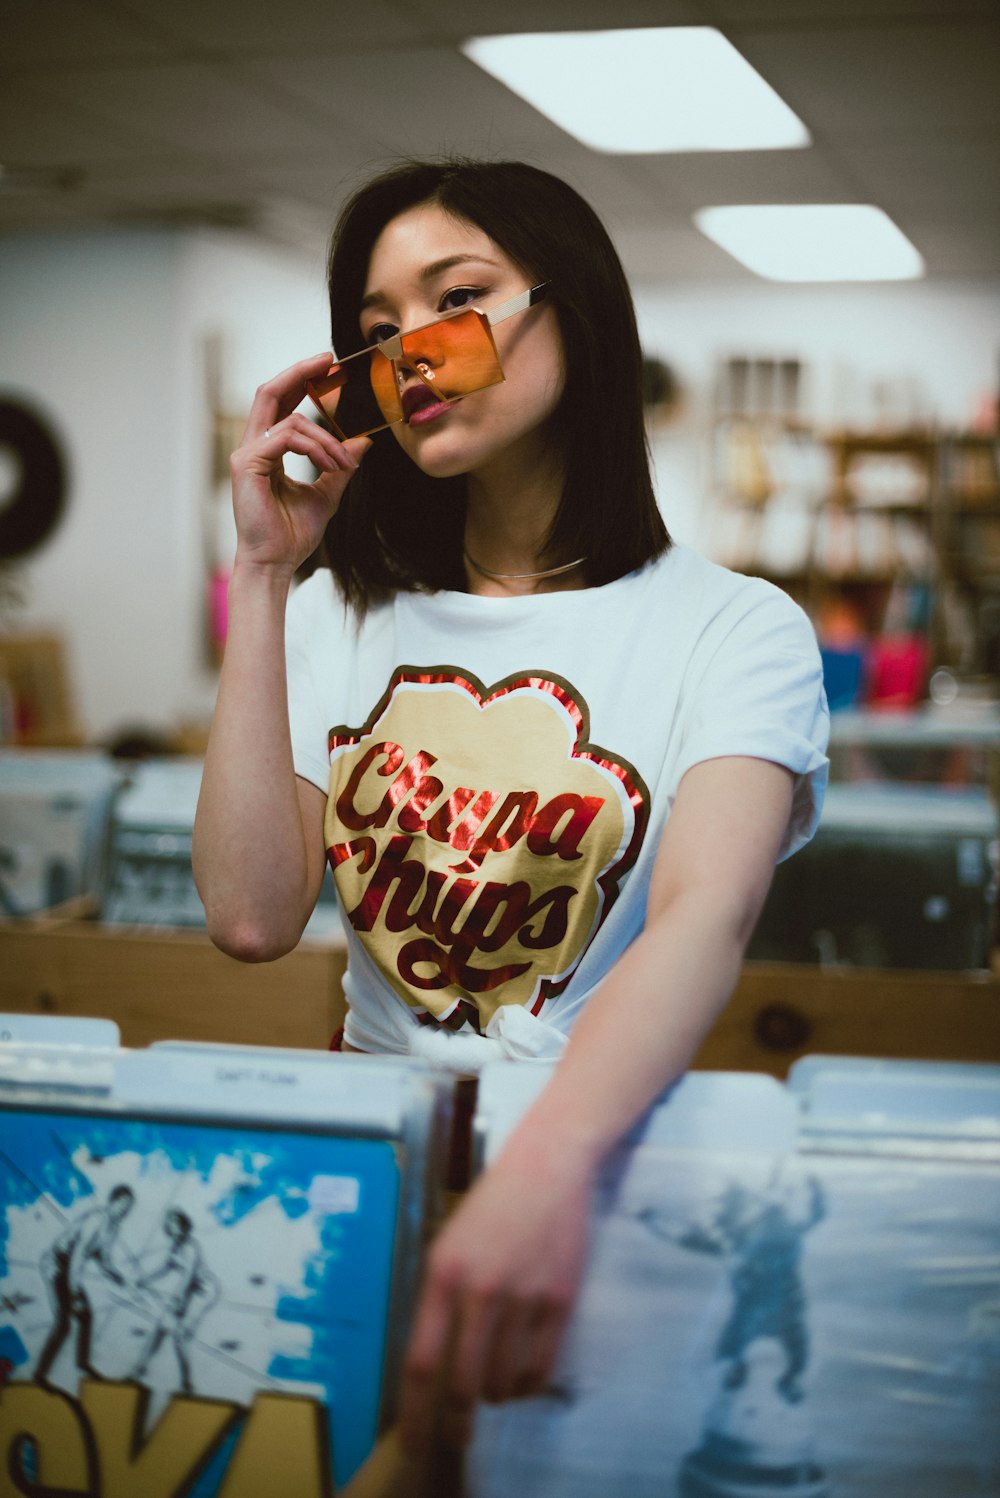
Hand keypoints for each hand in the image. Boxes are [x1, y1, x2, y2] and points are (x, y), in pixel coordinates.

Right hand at [230, 352, 370, 572]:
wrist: (276, 563)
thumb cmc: (292, 534)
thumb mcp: (326, 494)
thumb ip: (340, 466)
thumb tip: (363, 443)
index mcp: (267, 450)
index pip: (280, 403)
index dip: (300, 380)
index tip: (327, 367)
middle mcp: (252, 447)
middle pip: (270, 392)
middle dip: (299, 372)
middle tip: (328, 361)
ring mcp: (246, 454)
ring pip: (290, 420)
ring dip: (325, 438)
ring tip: (341, 463)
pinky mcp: (247, 465)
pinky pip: (286, 438)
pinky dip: (314, 447)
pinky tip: (329, 465)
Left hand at [399, 1139, 594, 1453]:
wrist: (546, 1167)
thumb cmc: (491, 1207)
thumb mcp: (448, 1245)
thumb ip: (438, 1299)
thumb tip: (433, 1363)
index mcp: (443, 1274)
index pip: (421, 1361)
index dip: (416, 1412)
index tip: (415, 1441)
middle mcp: (480, 1289)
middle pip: (463, 1382)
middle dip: (457, 1421)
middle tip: (458, 1434)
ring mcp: (523, 1295)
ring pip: (503, 1379)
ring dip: (495, 1397)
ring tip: (493, 1391)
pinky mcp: (559, 1299)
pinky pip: (541, 1365)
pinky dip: (528, 1384)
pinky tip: (521, 1380)